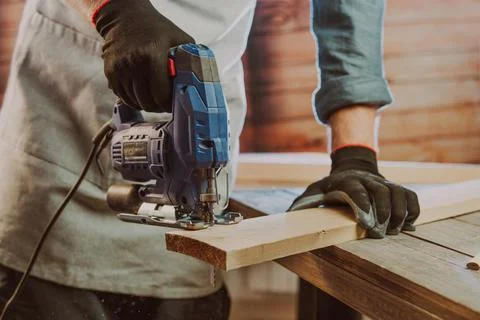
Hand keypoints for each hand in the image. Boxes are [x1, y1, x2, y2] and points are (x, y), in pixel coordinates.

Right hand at [94, 0, 194, 111]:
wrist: (125, 18)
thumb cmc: (156, 29)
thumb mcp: (180, 39)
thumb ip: (190, 60)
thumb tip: (200, 81)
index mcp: (152, 55)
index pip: (161, 94)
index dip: (170, 104)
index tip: (175, 104)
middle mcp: (133, 63)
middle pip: (148, 101)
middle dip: (159, 106)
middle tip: (166, 103)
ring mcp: (119, 68)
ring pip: (135, 102)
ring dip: (147, 104)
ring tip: (155, 98)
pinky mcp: (110, 72)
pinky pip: (123, 96)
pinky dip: (134, 99)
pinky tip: (142, 93)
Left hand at [288, 146, 419, 237]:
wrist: (353, 169)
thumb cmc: (331, 187)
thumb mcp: (314, 191)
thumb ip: (303, 202)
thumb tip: (288, 215)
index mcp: (346, 181)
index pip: (356, 191)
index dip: (363, 206)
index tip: (366, 224)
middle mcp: (368, 180)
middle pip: (381, 192)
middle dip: (384, 213)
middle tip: (381, 233)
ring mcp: (385, 183)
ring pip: (399, 193)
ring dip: (400, 214)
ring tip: (395, 231)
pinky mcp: (397, 188)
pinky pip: (411, 197)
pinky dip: (413, 211)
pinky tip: (408, 226)